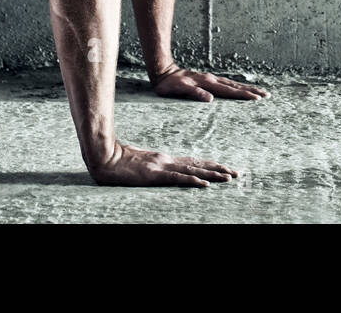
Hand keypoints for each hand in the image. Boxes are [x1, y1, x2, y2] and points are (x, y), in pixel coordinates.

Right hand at [88, 141, 236, 186]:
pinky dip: (193, 181)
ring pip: (193, 171)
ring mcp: (161, 167)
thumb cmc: (117, 161)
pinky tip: (205, 184)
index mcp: (164, 159)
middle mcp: (167, 161)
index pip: (192, 162)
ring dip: (212, 175)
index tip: (225, 168)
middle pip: (198, 165)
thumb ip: (151, 166)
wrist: (103, 156)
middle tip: (236, 173)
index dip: (210, 165)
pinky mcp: (154, 175)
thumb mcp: (138, 164)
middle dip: (218, 169)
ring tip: (229, 177)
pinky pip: (178, 179)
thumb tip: (161, 170)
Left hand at [151, 65, 270, 101]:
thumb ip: (194, 93)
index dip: (244, 95)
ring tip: (260, 92)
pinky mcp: (208, 80)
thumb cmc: (169, 84)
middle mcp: (212, 80)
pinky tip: (241, 89)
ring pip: (233, 84)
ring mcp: (211, 79)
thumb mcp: (178, 90)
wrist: (163, 71)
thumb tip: (210, 99)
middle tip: (267, 95)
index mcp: (208, 83)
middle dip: (252, 91)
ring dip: (247, 88)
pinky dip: (237, 87)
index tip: (257, 99)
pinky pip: (227, 83)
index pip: (230, 91)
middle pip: (236, 86)